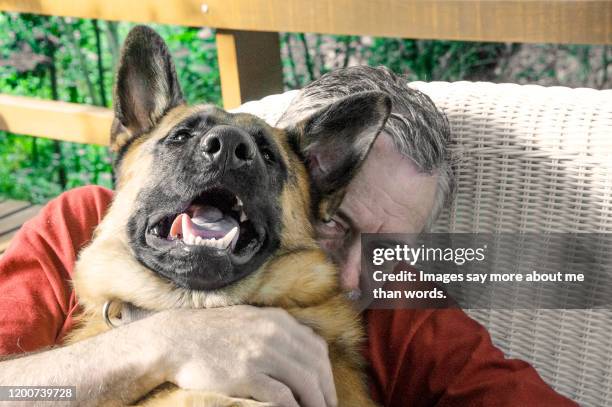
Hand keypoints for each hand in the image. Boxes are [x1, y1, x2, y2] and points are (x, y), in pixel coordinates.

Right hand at [150, 305, 336, 406]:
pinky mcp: (246, 374)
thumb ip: (277, 330)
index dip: (327, 373)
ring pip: (305, 382)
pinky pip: (281, 396)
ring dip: (316, 403)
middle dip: (327, 391)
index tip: (327, 391)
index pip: (317, 348)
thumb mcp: (251, 319)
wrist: (176, 339)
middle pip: (316, 366)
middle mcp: (274, 333)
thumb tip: (302, 348)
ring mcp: (261, 353)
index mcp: (278, 320)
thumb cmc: (213, 333)